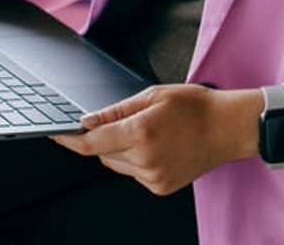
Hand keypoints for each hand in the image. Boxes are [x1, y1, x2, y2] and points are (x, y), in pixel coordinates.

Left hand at [52, 84, 263, 195]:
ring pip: (116, 164)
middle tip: (124, 119)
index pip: (91, 143)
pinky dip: (135, 160)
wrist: (227, 128)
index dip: (69, 139)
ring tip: (147, 131)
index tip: (56, 134)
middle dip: (102, 137)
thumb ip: (117, 110)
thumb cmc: (194, 106)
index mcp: (141, 133)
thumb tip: (87, 120)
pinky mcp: (160, 187)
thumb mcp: (153, 95)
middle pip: (102, 153)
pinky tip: (157, 145)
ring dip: (119, 149)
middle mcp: (145, 160)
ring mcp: (153, 177)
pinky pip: (133, 173)